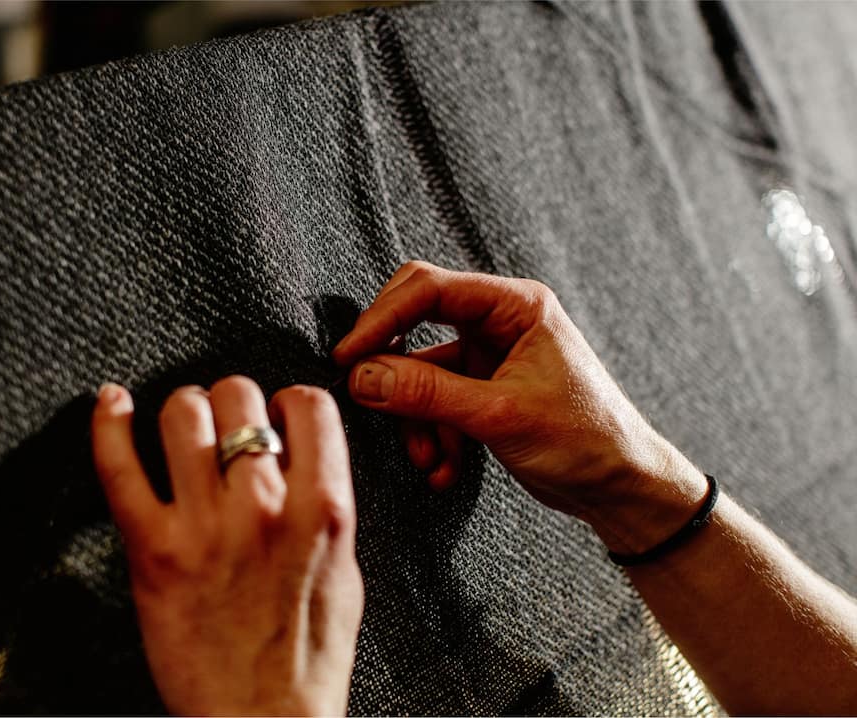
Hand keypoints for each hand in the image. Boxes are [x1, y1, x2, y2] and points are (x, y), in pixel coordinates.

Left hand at [91, 377, 362, 715]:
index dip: (290, 401)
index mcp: (323, 510)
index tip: (278, 413)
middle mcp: (264, 509)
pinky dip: (108, 424)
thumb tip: (300, 453)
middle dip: (233, 402)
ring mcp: (205, 526)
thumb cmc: (307, 657)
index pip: (310, 406)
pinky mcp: (153, 550)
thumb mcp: (344, 569)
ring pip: (183, 414)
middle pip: (239, 395)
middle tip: (228, 426)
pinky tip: (111, 403)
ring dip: (184, 411)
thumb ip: (325, 503)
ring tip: (185, 430)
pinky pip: (120, 466)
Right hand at [332, 261, 707, 552]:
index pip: (429, 289)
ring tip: (428, 459)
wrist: (621, 487)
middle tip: (367, 398)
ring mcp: (490, 356)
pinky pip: (436, 401)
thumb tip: (363, 377)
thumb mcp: (499, 415)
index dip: (382, 318)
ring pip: (421, 371)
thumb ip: (427, 393)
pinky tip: (445, 468)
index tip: (349, 356)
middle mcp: (500, 322)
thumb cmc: (586, 439)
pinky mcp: (484, 390)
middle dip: (395, 371)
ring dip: (416, 419)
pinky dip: (433, 435)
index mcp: (516, 305)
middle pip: (417, 323)